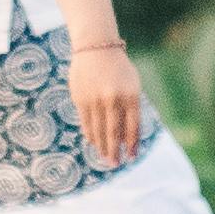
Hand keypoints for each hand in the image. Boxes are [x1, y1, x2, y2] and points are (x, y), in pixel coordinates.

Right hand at [68, 37, 144, 169]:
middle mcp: (113, 99)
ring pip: (99, 130)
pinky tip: (94, 143)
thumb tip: (128, 137)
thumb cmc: (119, 69)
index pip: (133, 127)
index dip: (133, 145)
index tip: (132, 157)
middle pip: (114, 133)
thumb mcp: (132, 84)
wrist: (96, 48)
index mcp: (131, 95)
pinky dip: (91, 135)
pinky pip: (87, 123)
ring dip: (102, 147)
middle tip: (115, 165)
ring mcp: (96, 100)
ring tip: (105, 158)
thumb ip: (131, 108)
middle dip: (115, 152)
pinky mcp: (81, 100)